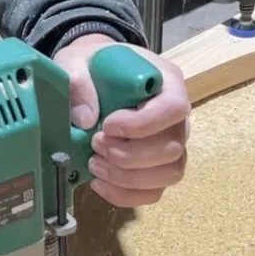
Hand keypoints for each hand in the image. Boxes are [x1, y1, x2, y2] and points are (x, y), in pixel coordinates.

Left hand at [53, 34, 188, 207]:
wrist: (96, 76)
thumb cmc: (95, 66)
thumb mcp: (78, 60)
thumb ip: (77, 79)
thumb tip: (85, 118)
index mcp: (167, 82)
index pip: (174, 108)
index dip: (143, 124)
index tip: (108, 125)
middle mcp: (177, 117)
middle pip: (172, 148)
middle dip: (130, 155)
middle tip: (95, 144)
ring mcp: (171, 143)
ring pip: (169, 174)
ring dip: (128, 178)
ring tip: (95, 164)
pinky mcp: (158, 167)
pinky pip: (155, 191)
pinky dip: (126, 194)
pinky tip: (99, 183)